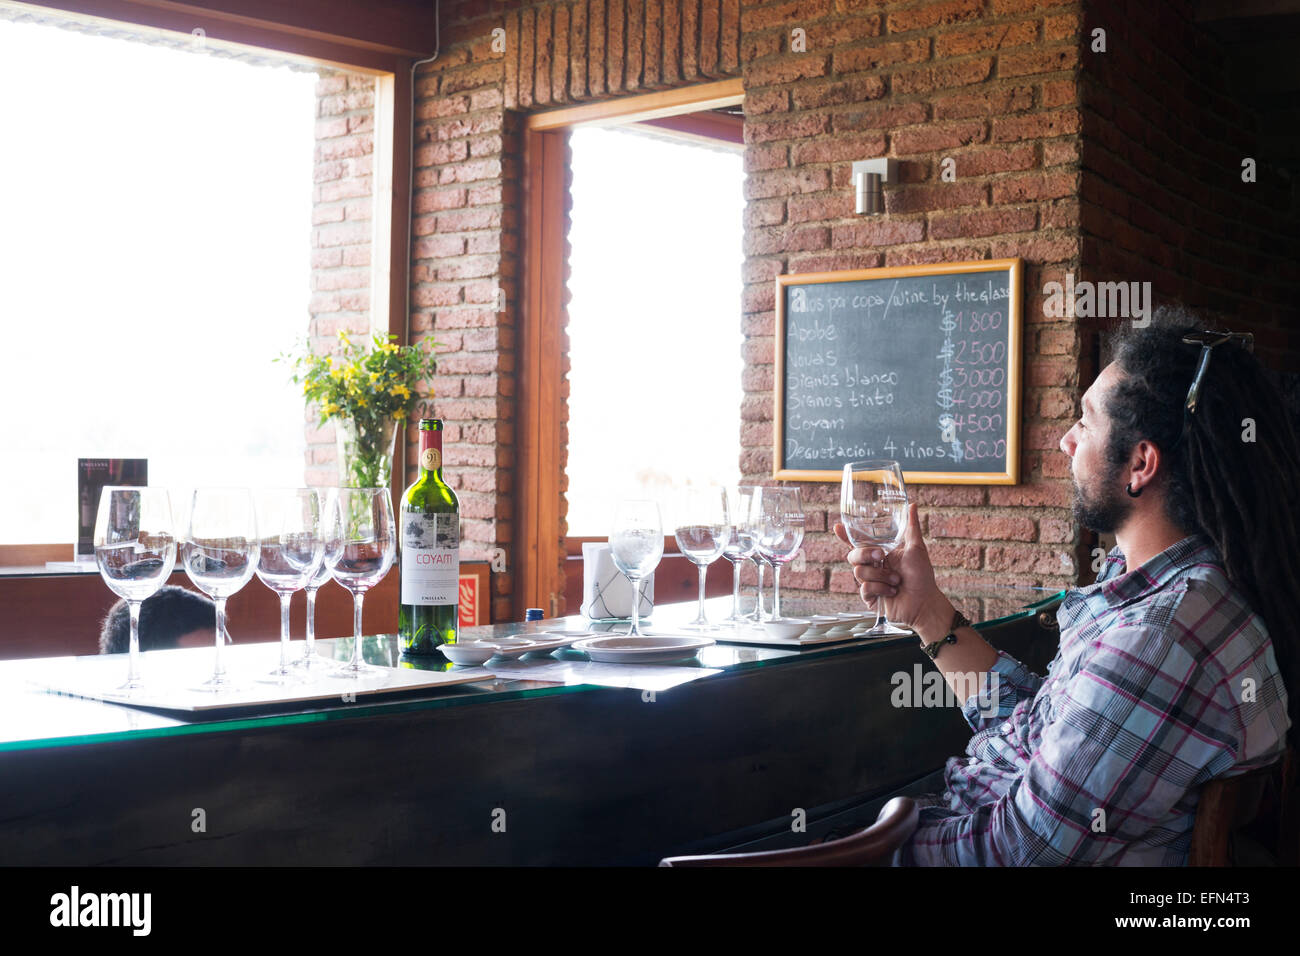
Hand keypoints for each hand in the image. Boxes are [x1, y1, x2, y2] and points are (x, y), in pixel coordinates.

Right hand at [833, 501, 947, 633]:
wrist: (924, 602)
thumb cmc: (923, 576)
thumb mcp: (916, 548)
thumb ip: (911, 527)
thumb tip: (912, 505)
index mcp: (880, 554)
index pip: (858, 543)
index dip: (846, 536)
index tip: (838, 527)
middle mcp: (873, 567)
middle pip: (853, 556)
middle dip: (865, 554)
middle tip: (881, 557)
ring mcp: (870, 582)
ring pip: (859, 572)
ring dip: (881, 576)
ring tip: (897, 581)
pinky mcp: (870, 597)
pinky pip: (865, 588)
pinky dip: (881, 588)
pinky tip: (892, 592)